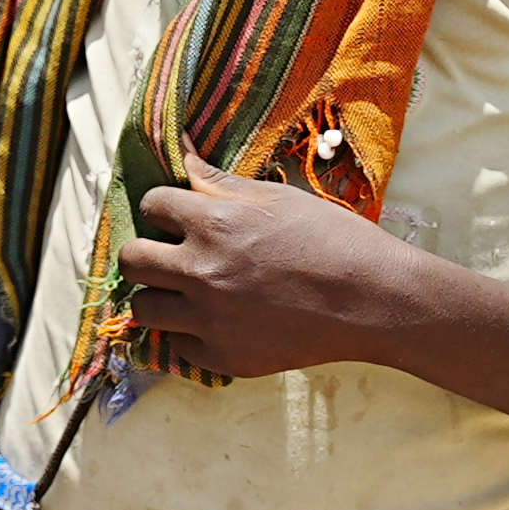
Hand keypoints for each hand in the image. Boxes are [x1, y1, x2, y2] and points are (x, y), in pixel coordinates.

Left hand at [113, 167, 426, 382]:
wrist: (376, 301)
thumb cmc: (333, 240)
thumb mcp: (277, 199)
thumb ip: (219, 182)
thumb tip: (180, 152)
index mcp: (213, 225)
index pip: (150, 206)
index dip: (163, 208)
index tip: (178, 216)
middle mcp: (201, 272)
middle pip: (132, 260)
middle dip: (146, 252)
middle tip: (171, 256)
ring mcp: (209, 320)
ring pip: (143, 309)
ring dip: (160, 297)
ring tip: (188, 292)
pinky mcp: (223, 357)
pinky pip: (178, 346)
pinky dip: (190, 335)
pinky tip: (218, 322)